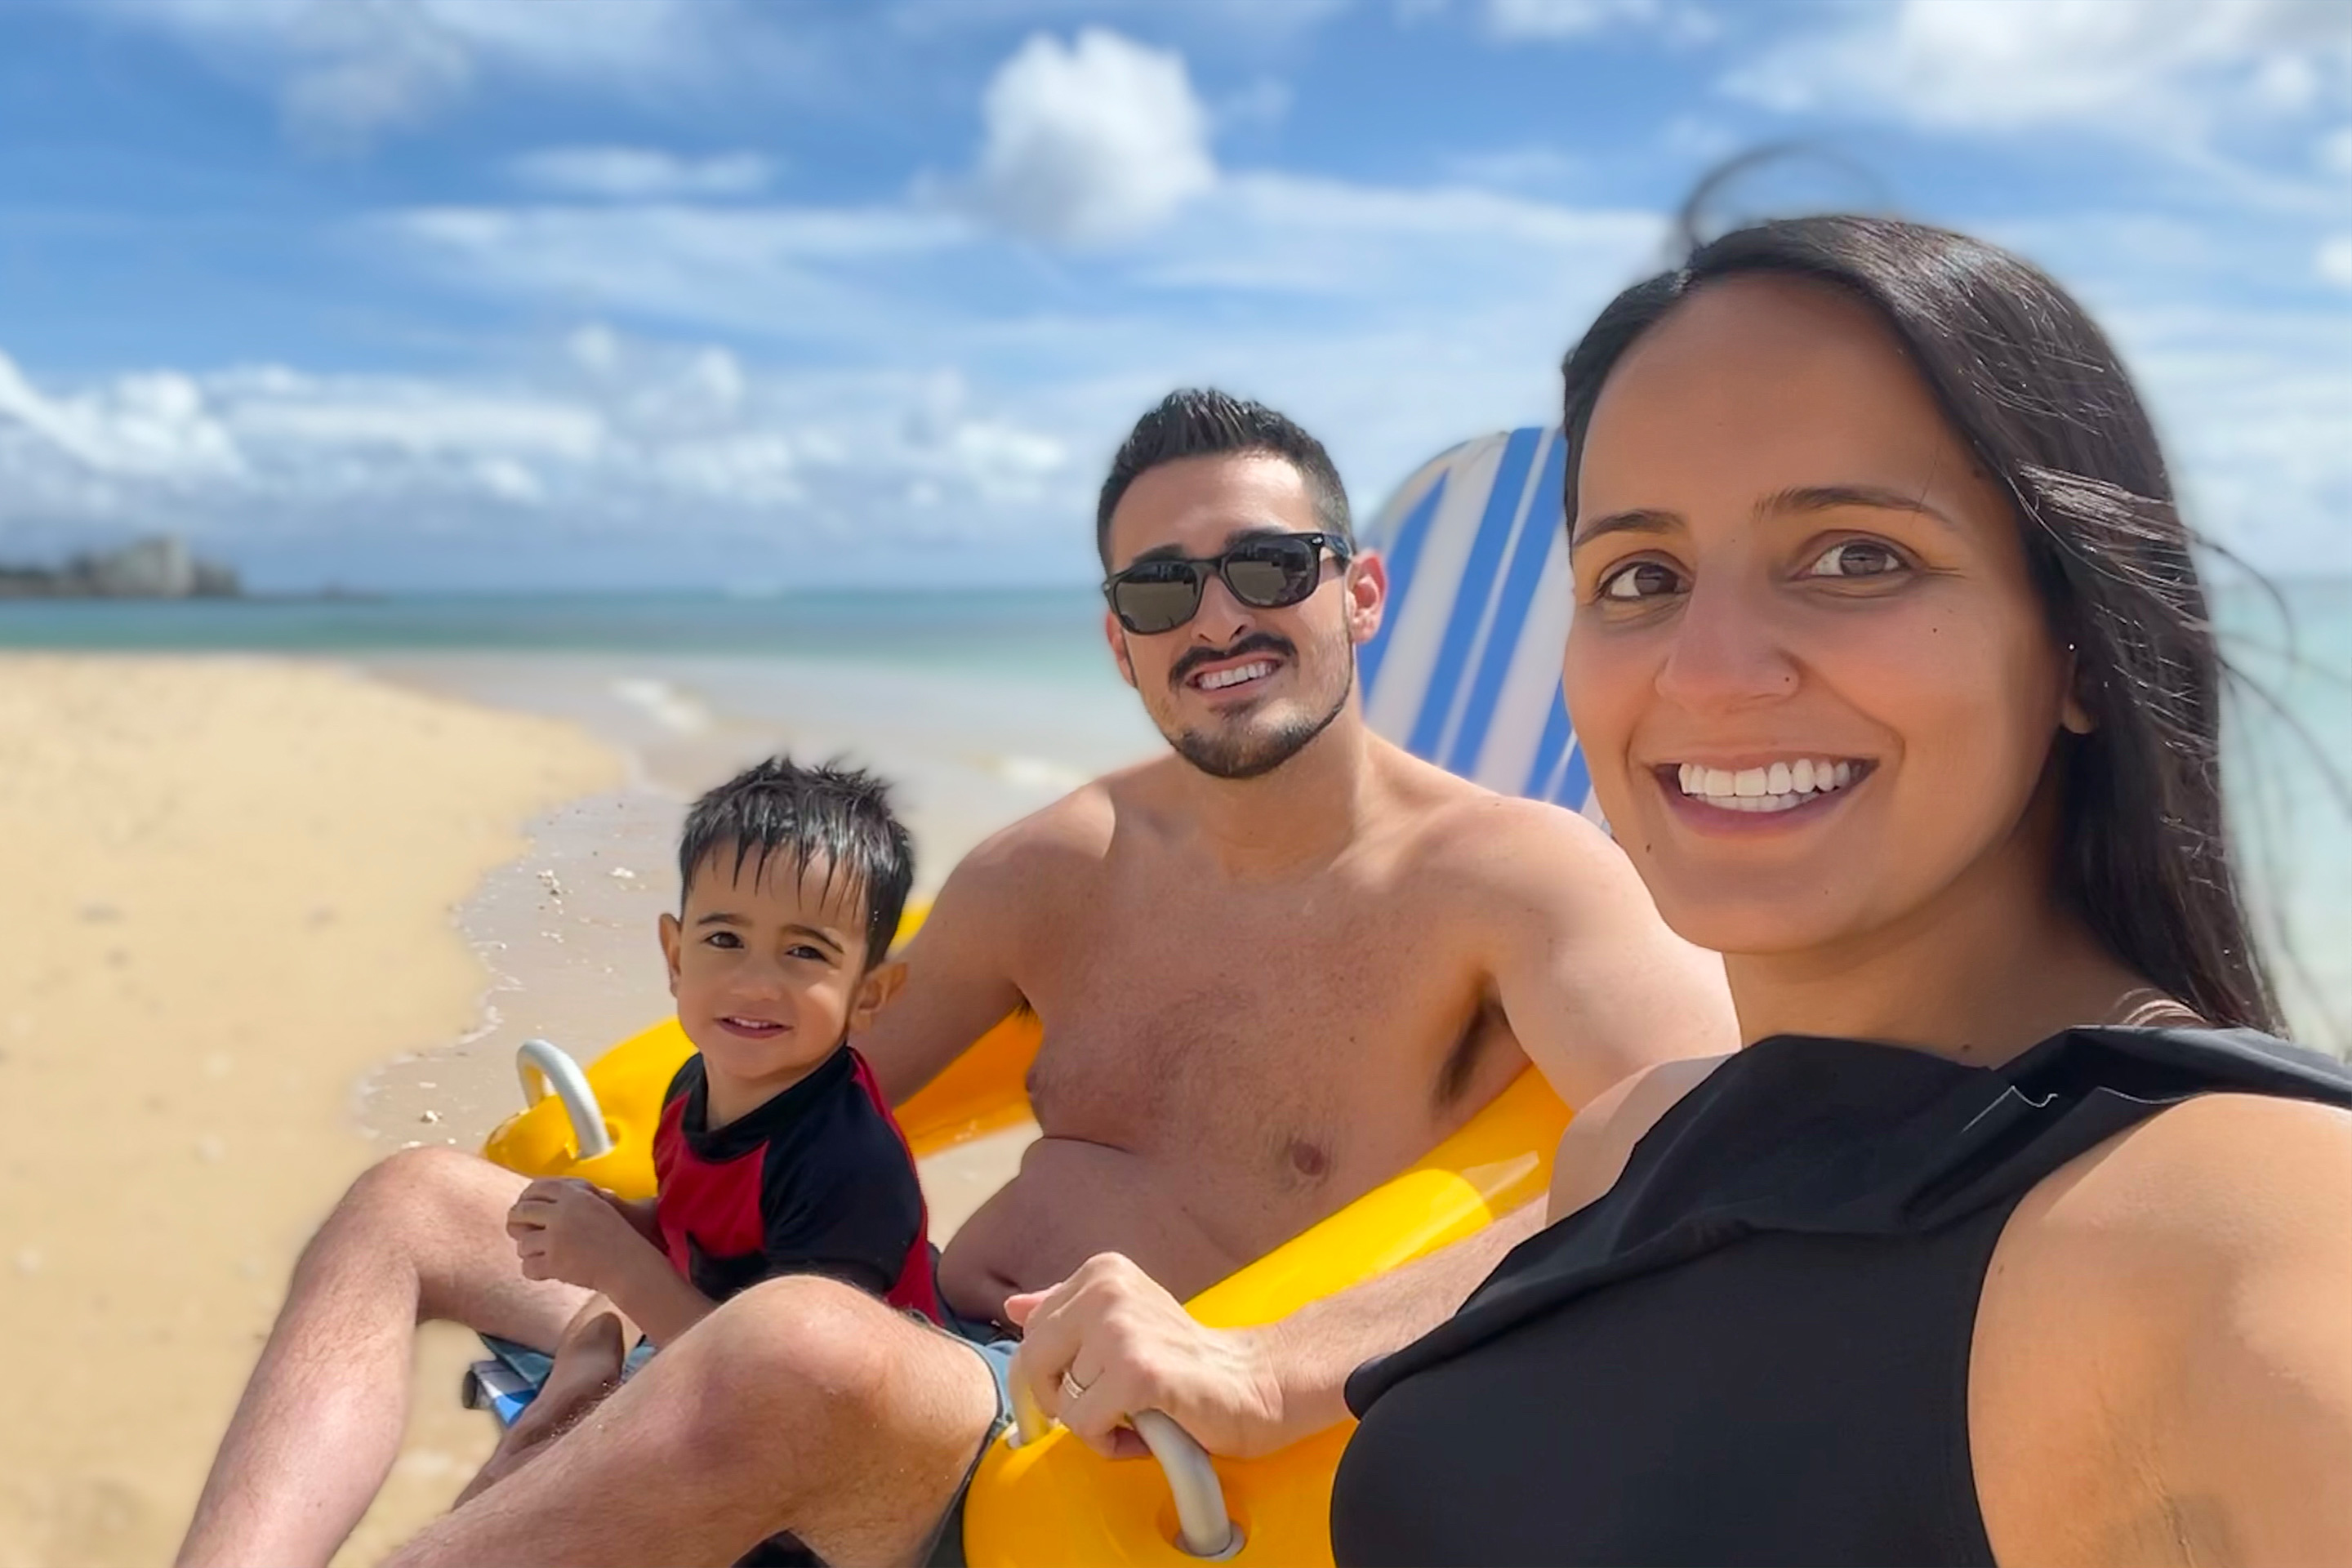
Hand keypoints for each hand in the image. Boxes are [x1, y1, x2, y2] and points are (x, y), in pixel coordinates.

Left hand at [507, 1178, 655, 1293]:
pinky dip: (533, 1270)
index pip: (537, 1187)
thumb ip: (572, 1198)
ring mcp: (556, 1239)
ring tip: (541, 1254)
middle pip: (522, 1212)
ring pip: (523, 1243)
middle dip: (516, 1222)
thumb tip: (539, 1197)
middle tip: (517, 1229)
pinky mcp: (554, 1263)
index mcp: (575, 1195)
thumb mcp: (598, 1205)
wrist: (629, 1264)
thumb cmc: (619, 1235)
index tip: (523, 1205)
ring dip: (528, 1250)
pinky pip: (528, 1267)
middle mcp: (562, 1214)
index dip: (526, 1196)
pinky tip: (544, 1270)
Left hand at [1004, 1253, 1290, 1460]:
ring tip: (1138, 1415)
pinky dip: (1110, 1442)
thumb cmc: (1186, 1362)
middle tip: (1104, 1411)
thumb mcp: (1121, 1323)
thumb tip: (1012, 1306)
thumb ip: (1067, 1313)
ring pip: (1061, 1401)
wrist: (1255, 1384)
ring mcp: (1121, 1328)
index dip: (1051, 1375)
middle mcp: (1106, 1290)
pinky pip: (1085, 1424)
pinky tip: (1147, 1430)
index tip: (1084, 1389)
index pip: (1031, 1333)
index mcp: (1101, 1272)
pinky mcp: (1138, 1371)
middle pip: (1030, 1363)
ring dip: (1095, 1425)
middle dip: (1060, 1402)